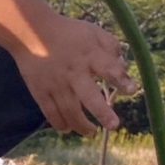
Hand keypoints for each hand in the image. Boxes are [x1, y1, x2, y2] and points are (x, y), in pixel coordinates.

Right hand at [13, 10, 133, 135]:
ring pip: (69, 110)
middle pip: (88, 96)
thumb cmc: (67, 33)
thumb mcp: (93, 32)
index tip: (132, 90)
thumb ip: (111, 47)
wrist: (31, 33)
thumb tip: (124, 67)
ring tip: (91, 133)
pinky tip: (67, 130)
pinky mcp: (40, 91)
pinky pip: (50, 112)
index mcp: (89, 55)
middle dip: (101, 112)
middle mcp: (73, 72)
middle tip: (113, 126)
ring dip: (81, 125)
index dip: (121, 80)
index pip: (109, 68)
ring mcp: (55, 84)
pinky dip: (59, 123)